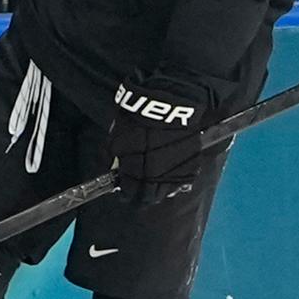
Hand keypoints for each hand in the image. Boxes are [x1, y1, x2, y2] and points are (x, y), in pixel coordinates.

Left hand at [108, 76, 205, 204]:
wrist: (169, 102)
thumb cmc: (138, 116)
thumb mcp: (115, 133)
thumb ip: (109, 155)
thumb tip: (108, 168)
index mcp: (135, 167)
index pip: (129, 191)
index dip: (126, 192)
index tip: (125, 190)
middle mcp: (155, 174)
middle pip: (148, 196)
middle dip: (141, 195)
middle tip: (138, 190)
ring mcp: (175, 171)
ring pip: (165, 192)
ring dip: (158, 191)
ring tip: (153, 185)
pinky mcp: (191, 165)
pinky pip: (181, 183)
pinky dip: (174, 183)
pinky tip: (168, 177)